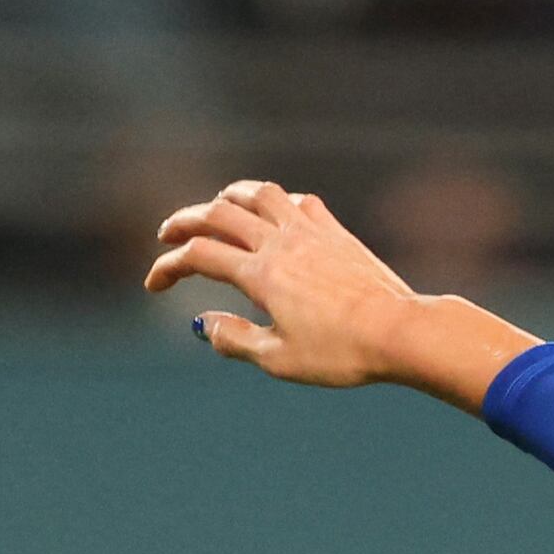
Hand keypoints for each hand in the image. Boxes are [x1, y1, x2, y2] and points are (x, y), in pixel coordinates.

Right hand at [140, 182, 527, 401]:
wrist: (400, 331)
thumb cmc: (342, 353)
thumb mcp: (280, 360)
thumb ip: (235, 340)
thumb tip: (202, 324)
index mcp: (259, 274)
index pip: (198, 257)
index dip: (167, 267)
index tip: (153, 284)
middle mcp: (280, 242)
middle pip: (217, 213)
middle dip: (184, 221)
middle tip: (167, 234)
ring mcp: (310, 231)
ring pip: (258, 193)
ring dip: (228, 195)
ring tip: (216, 206)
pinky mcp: (336, 232)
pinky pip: (297, 201)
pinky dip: (275, 201)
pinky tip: (275, 214)